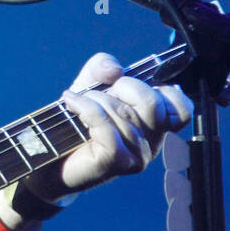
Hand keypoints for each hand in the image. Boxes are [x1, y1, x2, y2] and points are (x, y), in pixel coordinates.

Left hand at [24, 52, 191, 205]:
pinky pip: (108, 129)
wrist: (49, 152)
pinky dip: (87, 109)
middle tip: (99, 91)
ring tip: (77, 101)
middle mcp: (152, 143)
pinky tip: (71, 103)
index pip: (181, 109)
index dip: (160, 89)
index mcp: (155, 125)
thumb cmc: (75, 119)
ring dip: (95, 99)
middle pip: (152, 103)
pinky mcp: (116, 164)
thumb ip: (105, 66)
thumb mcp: (91, 83)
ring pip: (125, 114)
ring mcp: (137, 156)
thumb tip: (115, 69)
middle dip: (122, 86)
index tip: (129, 85)